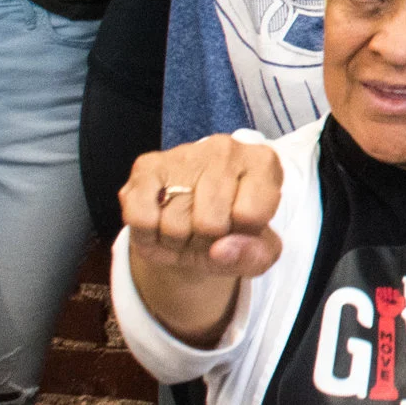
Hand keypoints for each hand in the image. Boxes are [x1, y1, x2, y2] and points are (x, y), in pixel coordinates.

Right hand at [120, 134, 285, 281]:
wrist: (193, 223)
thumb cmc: (232, 233)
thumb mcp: (257, 252)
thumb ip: (254, 255)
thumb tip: (221, 250)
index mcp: (263, 163)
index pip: (250, 216)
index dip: (241, 235)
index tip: (239, 227)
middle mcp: (226, 149)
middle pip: (209, 223)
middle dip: (205, 241)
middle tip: (207, 231)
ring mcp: (185, 153)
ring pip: (174, 224)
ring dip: (176, 241)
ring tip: (185, 227)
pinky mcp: (147, 166)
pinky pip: (141, 218)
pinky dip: (148, 235)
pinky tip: (160, 222)